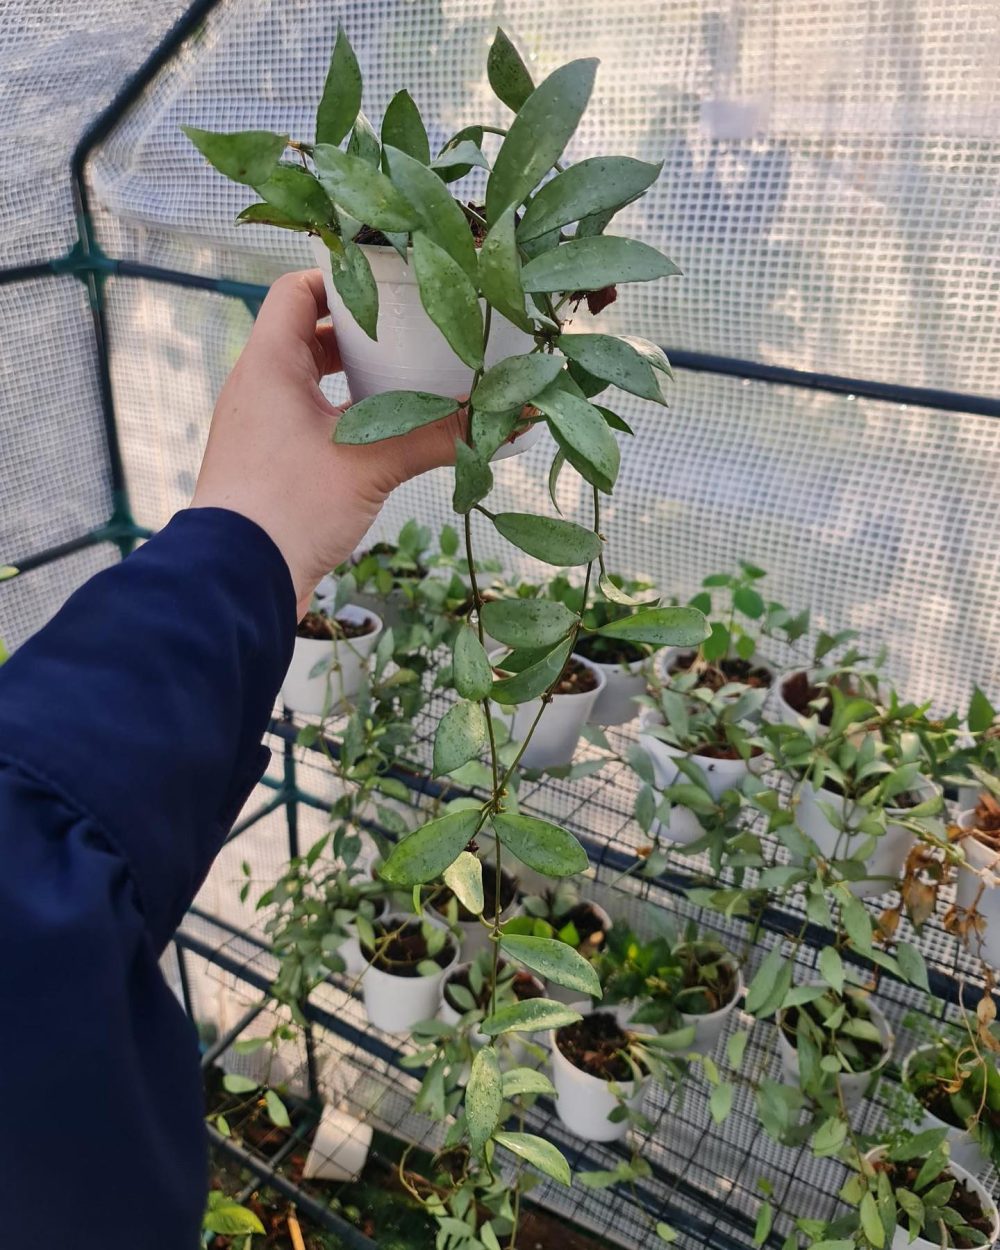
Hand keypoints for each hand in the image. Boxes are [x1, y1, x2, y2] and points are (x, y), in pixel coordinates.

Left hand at [192, 269, 464, 616]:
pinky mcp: (268, 464)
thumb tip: (509, 419)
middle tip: (412, 338)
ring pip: (311, 383)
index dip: (342, 278)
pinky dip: (345, 419)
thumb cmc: (290, 506)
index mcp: (269, 364)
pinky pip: (309, 422)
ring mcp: (259, 427)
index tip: (390, 287)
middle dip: (363, 336)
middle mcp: (257, 387)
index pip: (297, 290)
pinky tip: (383, 438)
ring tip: (406, 386)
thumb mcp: (373, 464)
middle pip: (310, 336)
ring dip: (356, 381)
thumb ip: (438, 436)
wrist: (235, 580)